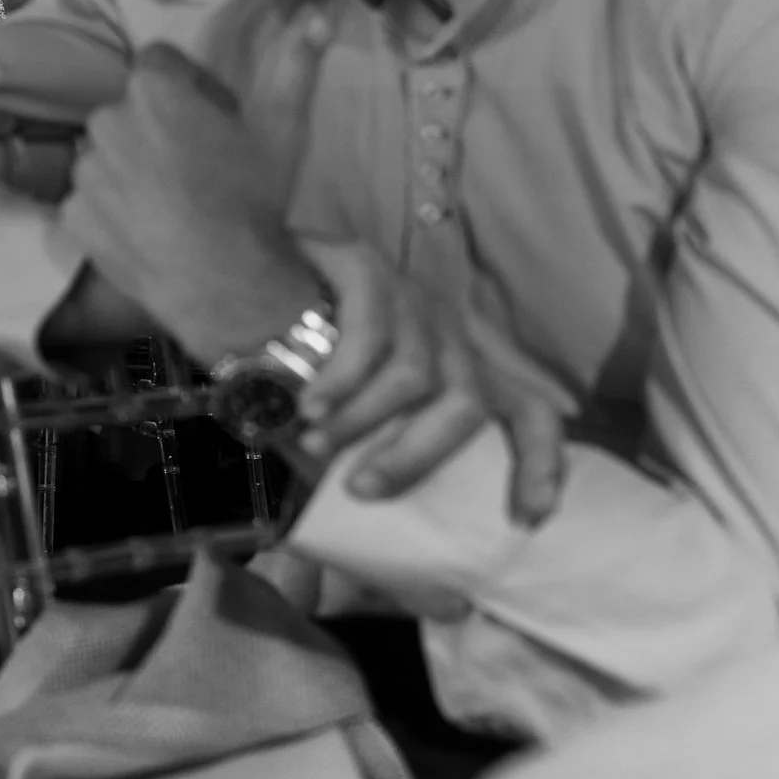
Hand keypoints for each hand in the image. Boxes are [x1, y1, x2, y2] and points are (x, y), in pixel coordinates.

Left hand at [57, 43, 324, 365]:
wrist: (227, 284)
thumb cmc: (255, 201)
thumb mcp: (284, 131)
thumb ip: (295, 68)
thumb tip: (317, 17)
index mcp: (153, 90)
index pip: (159, 65)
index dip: (186, 88)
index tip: (210, 120)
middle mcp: (107, 120)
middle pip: (130, 111)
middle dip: (156, 130)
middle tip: (193, 168)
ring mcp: (85, 170)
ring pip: (107, 156)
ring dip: (131, 169)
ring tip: (170, 204)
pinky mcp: (72, 213)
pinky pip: (89, 200)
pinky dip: (111, 210)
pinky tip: (146, 229)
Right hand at [296, 240, 567, 525]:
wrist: (237, 258)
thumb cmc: (291, 349)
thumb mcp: (344, 406)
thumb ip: (367, 450)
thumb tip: (373, 521)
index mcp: (455, 367)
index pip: (530, 411)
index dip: (540, 465)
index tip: (526, 519)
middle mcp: (445, 331)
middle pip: (468, 401)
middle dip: (416, 455)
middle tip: (361, 489)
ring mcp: (409, 297)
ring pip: (415, 375)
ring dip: (362, 420)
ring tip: (313, 444)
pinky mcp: (367, 270)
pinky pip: (368, 338)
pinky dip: (340, 382)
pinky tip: (308, 405)